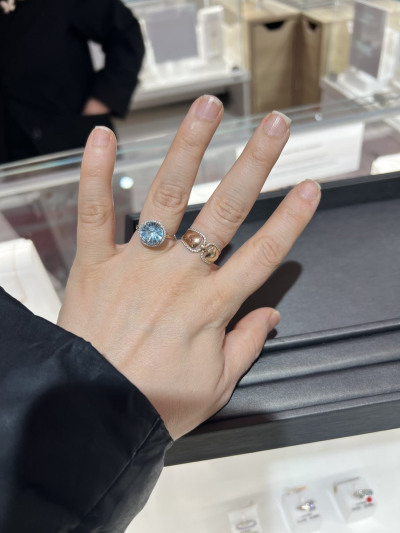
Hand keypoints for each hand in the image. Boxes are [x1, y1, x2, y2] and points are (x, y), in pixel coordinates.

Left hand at [58, 96, 320, 439]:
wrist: (91, 410)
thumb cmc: (153, 401)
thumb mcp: (215, 386)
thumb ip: (246, 346)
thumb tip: (270, 317)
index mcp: (211, 306)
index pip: (265, 253)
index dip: (292, 219)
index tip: (310, 187)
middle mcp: (179, 275)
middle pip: (226, 210)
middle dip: (255, 164)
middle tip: (274, 127)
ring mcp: (136, 264)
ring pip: (168, 196)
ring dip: (190, 149)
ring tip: (208, 110)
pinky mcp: (95, 264)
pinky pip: (95, 213)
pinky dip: (95, 174)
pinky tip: (103, 138)